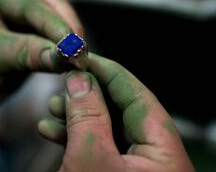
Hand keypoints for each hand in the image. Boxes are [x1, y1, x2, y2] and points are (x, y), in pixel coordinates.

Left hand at [0, 0, 82, 115]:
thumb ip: (27, 53)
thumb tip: (64, 56)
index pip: (33, 6)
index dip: (56, 25)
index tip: (73, 46)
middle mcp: (14, 3)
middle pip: (53, 8)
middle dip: (68, 31)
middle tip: (80, 55)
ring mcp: (27, 21)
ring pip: (60, 23)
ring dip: (71, 41)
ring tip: (78, 61)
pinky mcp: (36, 40)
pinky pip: (58, 41)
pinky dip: (66, 52)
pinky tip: (71, 64)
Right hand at [39, 54, 194, 171]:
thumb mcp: (90, 160)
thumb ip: (88, 117)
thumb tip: (82, 80)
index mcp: (164, 149)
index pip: (137, 94)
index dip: (107, 70)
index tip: (82, 56)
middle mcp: (158, 157)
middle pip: (122, 110)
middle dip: (87, 96)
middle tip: (63, 82)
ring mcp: (140, 170)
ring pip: (108, 131)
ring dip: (78, 119)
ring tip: (51, 108)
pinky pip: (103, 152)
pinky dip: (78, 141)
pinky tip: (53, 132)